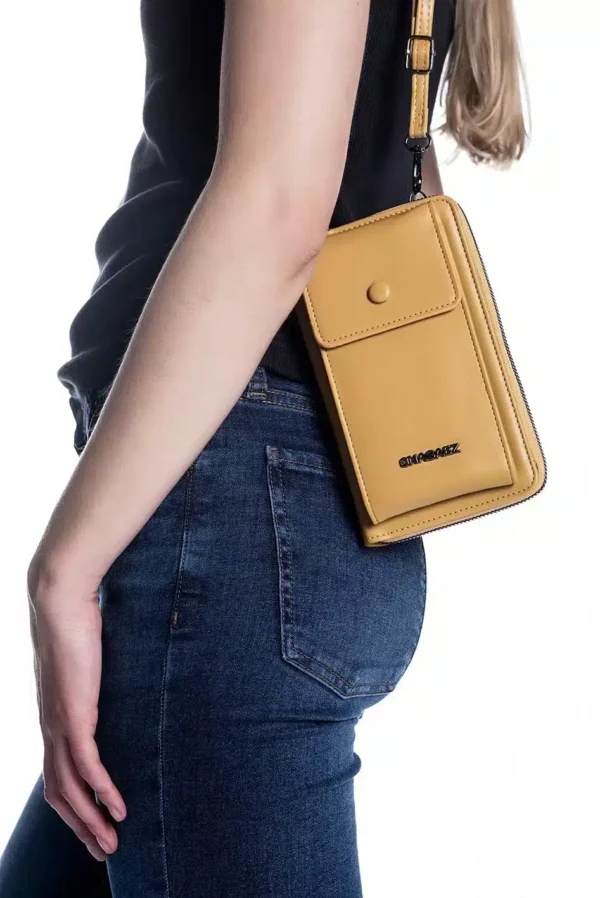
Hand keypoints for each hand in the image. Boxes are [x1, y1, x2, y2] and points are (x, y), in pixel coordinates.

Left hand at [27, 554, 126, 861]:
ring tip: (111, 843)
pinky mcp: (73, 715)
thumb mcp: (87, 661)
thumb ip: (94, 679)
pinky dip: (101, 792)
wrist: (59, 600)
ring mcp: (59, 724)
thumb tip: (112, 680)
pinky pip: (86, 765)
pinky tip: (117, 808)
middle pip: (58, 794)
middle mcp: (50, 728)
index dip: (72, 807)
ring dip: (89, 821)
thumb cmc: (75, 622)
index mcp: (53, 719)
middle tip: (104, 851)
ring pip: (68, 789)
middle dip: (80, 828)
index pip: (56, 776)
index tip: (94, 825)